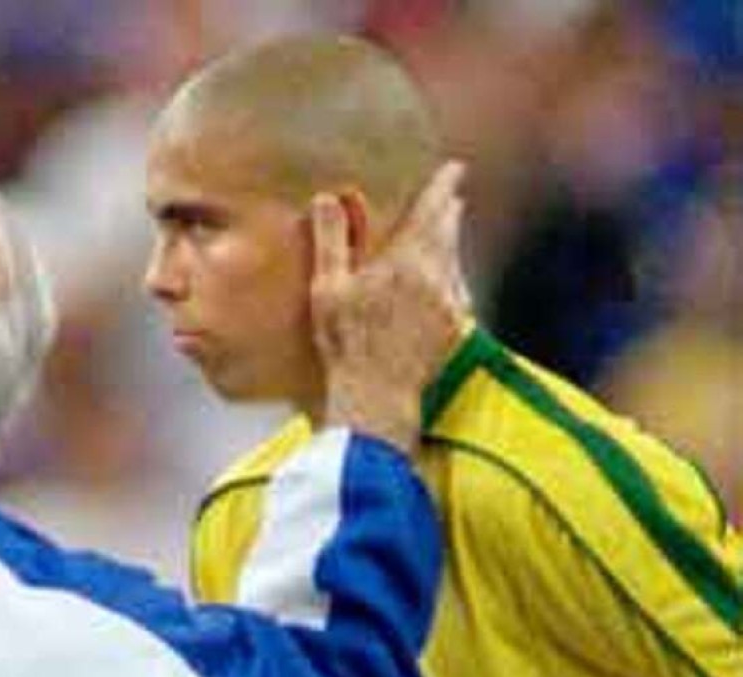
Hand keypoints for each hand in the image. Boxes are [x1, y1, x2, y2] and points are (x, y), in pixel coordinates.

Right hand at [310, 161, 467, 450]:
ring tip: (448, 230)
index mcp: (406, 261)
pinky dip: (453, 276)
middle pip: (449, 234)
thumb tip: (327, 198)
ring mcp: (449, 307)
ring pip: (455, 262)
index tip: (455, 168)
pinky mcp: (454, 331)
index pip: (432, 212)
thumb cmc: (346, 345)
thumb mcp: (328, 288)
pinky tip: (448, 280)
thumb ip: (331, 240)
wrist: (377, 399)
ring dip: (452, 242)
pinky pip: (458, 292)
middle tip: (452, 196)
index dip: (444, 187)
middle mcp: (436, 279)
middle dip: (449, 211)